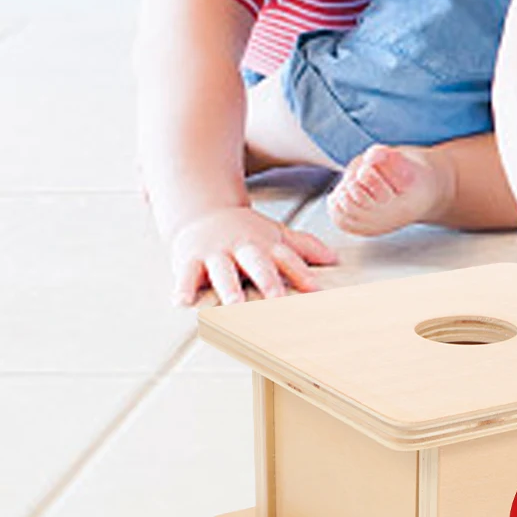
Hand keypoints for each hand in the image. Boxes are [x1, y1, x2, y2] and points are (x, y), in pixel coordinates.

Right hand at [170, 206, 337, 305]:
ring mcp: (216, 253)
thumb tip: (333, 259)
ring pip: (222, 271)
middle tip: (277, 300)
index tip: (315, 291)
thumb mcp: (274, 234)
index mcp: (265, 244)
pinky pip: (186, 274)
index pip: (286, 258)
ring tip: (233, 306)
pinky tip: (182, 302)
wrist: (204, 211)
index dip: (301, 273)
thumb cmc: (245, 231)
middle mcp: (242, 248)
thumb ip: (303, 247)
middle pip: (257, 263)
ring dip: (229, 289)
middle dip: (267, 281)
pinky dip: (183, 287)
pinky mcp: (190, 259)